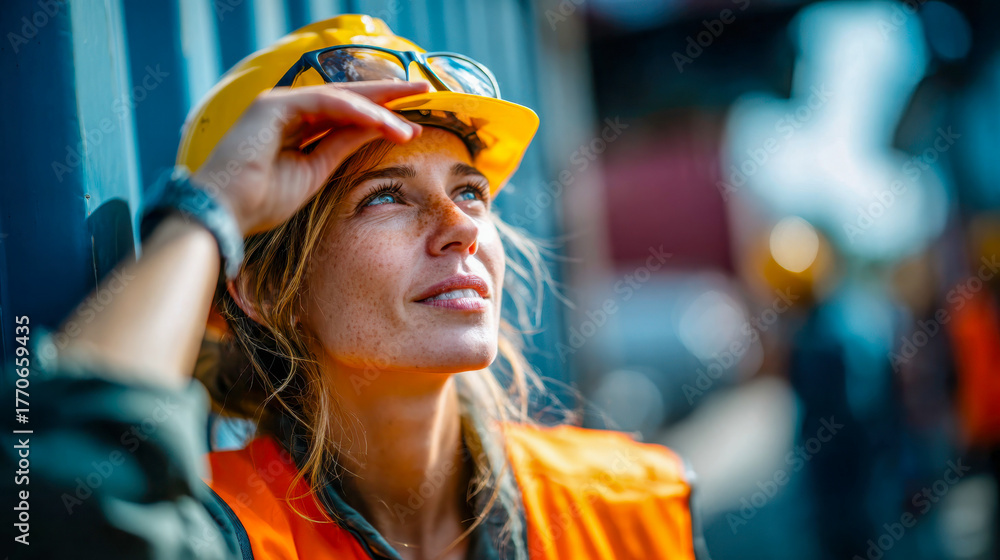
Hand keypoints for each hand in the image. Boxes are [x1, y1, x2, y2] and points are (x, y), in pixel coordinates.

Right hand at [191, 79, 429, 234]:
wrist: (225, 213)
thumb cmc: (261, 201)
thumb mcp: (316, 171)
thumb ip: (342, 146)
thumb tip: (377, 130)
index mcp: (295, 126)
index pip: (346, 114)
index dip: (381, 116)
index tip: (412, 125)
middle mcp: (287, 108)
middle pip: (348, 97)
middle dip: (387, 94)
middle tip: (423, 89)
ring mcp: (279, 103)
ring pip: (342, 98)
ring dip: (380, 108)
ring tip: (409, 122)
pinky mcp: (274, 105)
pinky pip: (326, 102)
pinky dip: (357, 112)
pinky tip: (382, 122)